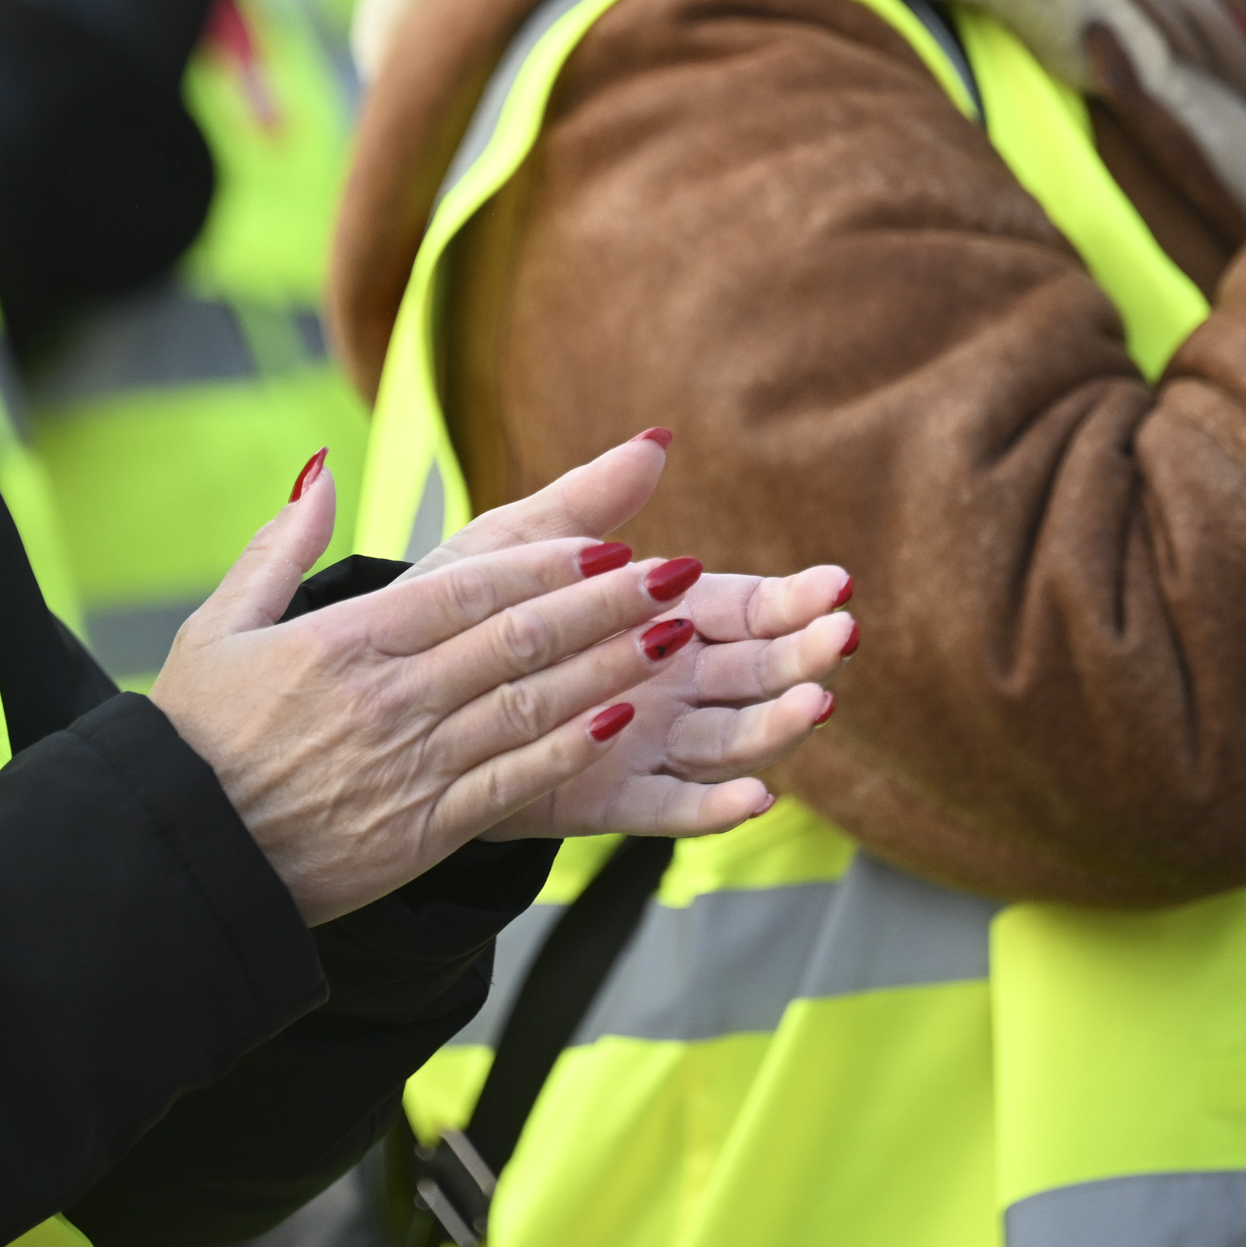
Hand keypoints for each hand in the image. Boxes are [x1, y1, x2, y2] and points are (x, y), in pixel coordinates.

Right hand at [153, 448, 687, 923]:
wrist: (183, 858)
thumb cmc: (194, 737)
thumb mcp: (217, 624)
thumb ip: (279, 546)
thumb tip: (319, 469)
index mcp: (345, 640)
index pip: (467, 587)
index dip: (547, 565)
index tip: (609, 542)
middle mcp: (390, 696)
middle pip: (518, 637)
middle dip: (605, 602)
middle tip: (674, 572)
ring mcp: (412, 764)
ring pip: (530, 703)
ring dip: (610, 668)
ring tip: (674, 636)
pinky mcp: (424, 828)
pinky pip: (514, 781)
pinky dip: (570, 748)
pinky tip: (622, 722)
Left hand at [414, 432, 850, 838]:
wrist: (406, 691)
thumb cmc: (469, 607)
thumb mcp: (525, 543)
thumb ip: (593, 498)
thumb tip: (655, 437)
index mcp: (661, 616)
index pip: (747, 610)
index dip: (793, 601)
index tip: (836, 586)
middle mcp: (668, 684)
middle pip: (756, 675)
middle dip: (803, 656)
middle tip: (839, 638)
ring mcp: (646, 743)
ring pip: (730, 740)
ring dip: (778, 727)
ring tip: (816, 704)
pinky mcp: (609, 798)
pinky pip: (671, 807)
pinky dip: (715, 809)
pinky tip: (756, 798)